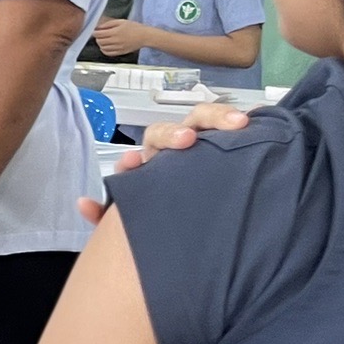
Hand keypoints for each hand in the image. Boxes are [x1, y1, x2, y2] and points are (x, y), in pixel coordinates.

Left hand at [76, 101, 251, 221]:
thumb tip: (83, 204)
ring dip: (216, 117)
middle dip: (176, 131)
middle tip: (187, 139)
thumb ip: (107, 215)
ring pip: (202, 122)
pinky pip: (237, 128)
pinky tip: (260, 119)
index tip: (134, 165)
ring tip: (239, 122)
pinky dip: (246, 119)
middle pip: (168, 132)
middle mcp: (172, 151)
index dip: (134, 160)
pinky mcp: (230, 145)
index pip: (132, 161)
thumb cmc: (160, 215)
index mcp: (148, 167)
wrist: (194, 226)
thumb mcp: (134, 221)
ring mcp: (202, 145)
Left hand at [88, 18, 144, 57]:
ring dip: (100, 44)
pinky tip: (105, 47)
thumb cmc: (134, 27)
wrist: (145, 36)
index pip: (99, 34)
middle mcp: (116, 41)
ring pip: (103, 48)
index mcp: (115, 32)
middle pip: (99, 41)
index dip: (95, 32)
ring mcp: (118, 48)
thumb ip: (109, 24)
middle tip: (99, 35)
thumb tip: (99, 27)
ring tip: (103, 40)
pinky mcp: (121, 52)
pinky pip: (108, 53)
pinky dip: (104, 50)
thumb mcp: (121, 21)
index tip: (95, 31)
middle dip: (97, 38)